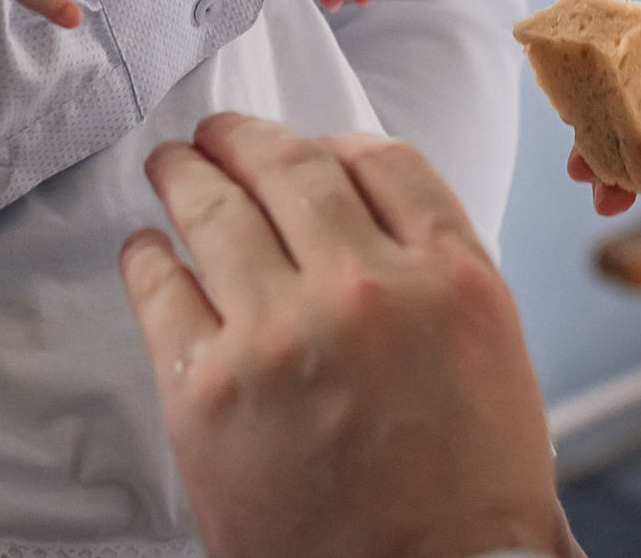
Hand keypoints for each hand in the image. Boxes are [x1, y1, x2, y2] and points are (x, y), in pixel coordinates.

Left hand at [121, 116, 570, 557]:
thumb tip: (363, 223)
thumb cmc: (467, 504)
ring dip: (185, 175)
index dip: (335, 143)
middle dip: (243, 139)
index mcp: (452, 280)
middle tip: (217, 135)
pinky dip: (148, 257)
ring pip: (215, 208)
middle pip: (291, 166)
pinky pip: (160, 285)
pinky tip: (147, 250)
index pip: (382, 160)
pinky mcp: (206, 387)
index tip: (310, 148)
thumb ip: (435, 279)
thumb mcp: (493, 362)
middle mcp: (366, 289)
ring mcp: (280, 333)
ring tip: (171, 167)